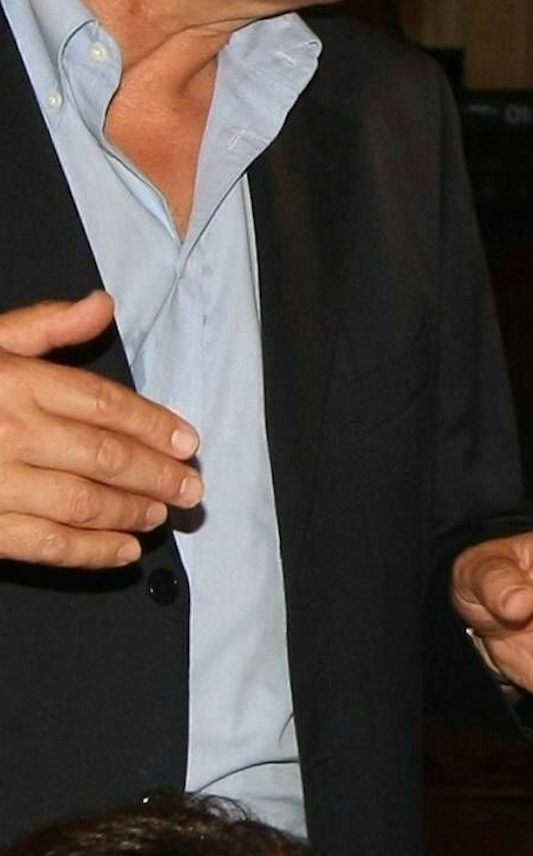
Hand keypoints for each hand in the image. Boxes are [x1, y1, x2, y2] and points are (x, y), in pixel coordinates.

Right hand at [0, 290, 201, 567]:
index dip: (156, 424)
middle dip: (158, 474)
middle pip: (106, 456)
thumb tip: (102, 304)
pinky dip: (91, 551)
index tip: (188, 442)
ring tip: (162, 514)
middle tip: (192, 488)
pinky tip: (124, 552)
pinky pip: (44, 544)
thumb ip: (41, 326)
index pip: (106, 404)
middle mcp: (9, 431)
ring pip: (83, 502)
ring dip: (132, 511)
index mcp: (14, 382)